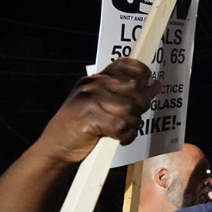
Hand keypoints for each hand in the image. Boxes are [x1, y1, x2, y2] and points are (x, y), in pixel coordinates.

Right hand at [38, 59, 158, 163]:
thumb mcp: (105, 105)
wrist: (56, 147)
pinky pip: (122, 127)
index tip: (149, 85)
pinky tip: (119, 138)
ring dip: (133, 125)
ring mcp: (89, 100)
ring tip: (124, 131)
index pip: (125, 64)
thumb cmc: (83, 127)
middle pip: (135, 88)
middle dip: (141, 106)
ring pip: (130, 110)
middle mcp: (92, 86)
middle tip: (132, 118)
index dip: (142, 73)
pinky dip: (126, 136)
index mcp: (97, 79)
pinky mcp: (89, 119)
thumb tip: (155, 84)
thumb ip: (128, 94)